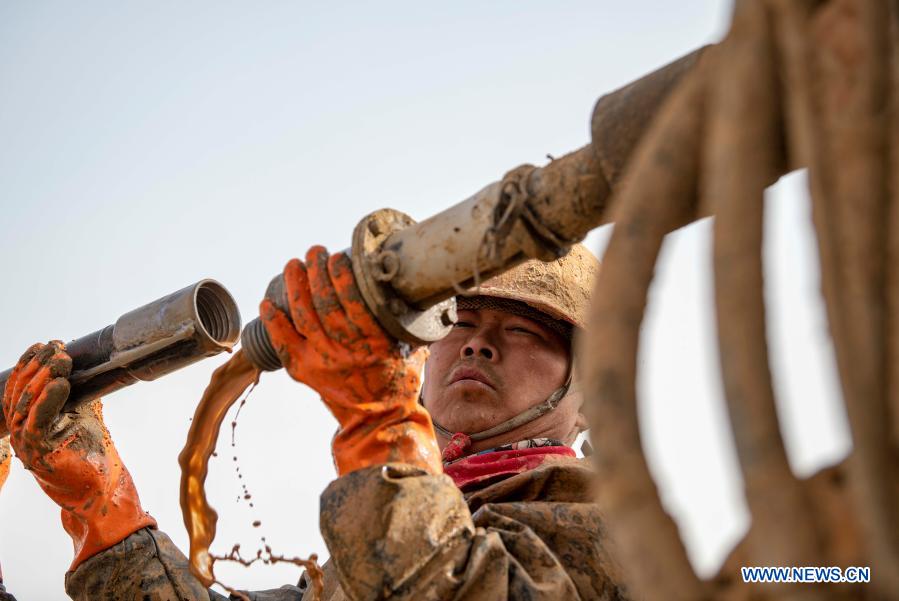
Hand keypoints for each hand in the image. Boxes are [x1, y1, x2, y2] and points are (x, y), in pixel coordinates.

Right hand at [1, 341, 154, 569]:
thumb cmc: (92, 453)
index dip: (30, 362)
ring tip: (61, 360)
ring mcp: (26, 444)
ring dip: (42, 378)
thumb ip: (78, 392)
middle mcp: (21, 431)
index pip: (20, 386)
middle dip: (37, 365)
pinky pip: (37, 424)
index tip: (49, 343)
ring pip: (24, 405)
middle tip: (57, 348)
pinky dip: (47, 401)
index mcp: (28, 419)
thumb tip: (87, 362)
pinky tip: (61, 384)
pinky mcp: (39, 454)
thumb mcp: (84, 414)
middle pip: (19, 392)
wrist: (101, 490)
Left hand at [261, 246, 440, 475]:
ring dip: (296, 287)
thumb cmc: (400, 380)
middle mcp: (348, 351)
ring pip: (304, 317)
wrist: (380, 421)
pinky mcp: (305, 372)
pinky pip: (283, 343)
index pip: (355, 301)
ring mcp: (323, 362)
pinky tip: (268, 302)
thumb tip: (413, 285)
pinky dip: (274, 321)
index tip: (338, 256)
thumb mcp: (412, 348)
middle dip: (318, 272)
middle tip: (315, 252)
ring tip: (294, 265)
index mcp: (377, 343)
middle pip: (326, 304)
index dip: (343, 276)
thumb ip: (408, 320)